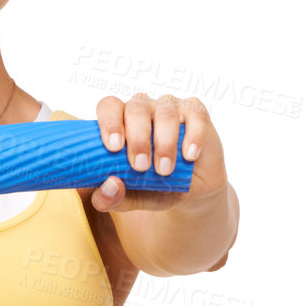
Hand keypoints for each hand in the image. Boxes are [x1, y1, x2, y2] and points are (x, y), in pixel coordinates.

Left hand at [89, 92, 227, 214]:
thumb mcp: (130, 198)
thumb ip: (111, 198)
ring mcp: (171, 108)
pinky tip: (189, 156)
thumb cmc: (154, 186)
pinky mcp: (197, 114)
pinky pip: (195, 116)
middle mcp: (144, 108)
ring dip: (164, 143)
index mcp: (120, 121)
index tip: (114, 147)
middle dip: (137, 138)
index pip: (109, 107)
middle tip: (140, 166)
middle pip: (136, 109)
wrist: (191, 192)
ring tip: (164, 170)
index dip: (109, 122)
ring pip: (165, 113)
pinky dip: (193, 136)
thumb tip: (110, 186)